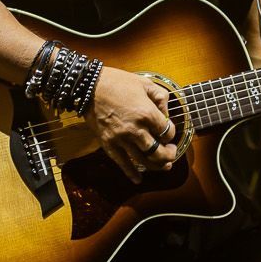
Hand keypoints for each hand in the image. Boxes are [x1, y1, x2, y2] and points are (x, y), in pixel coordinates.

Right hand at [89, 66, 177, 182]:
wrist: (88, 86)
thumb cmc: (117, 82)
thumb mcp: (144, 82)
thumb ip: (160, 97)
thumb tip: (166, 111)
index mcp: (147, 113)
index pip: (167, 132)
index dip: (171, 133)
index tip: (168, 131)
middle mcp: (136, 129)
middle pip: (158, 152)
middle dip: (168, 155)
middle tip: (171, 153)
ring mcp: (121, 139)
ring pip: (144, 161)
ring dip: (156, 166)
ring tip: (163, 165)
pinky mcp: (108, 144)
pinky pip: (122, 163)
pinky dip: (131, 173)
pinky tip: (138, 179)